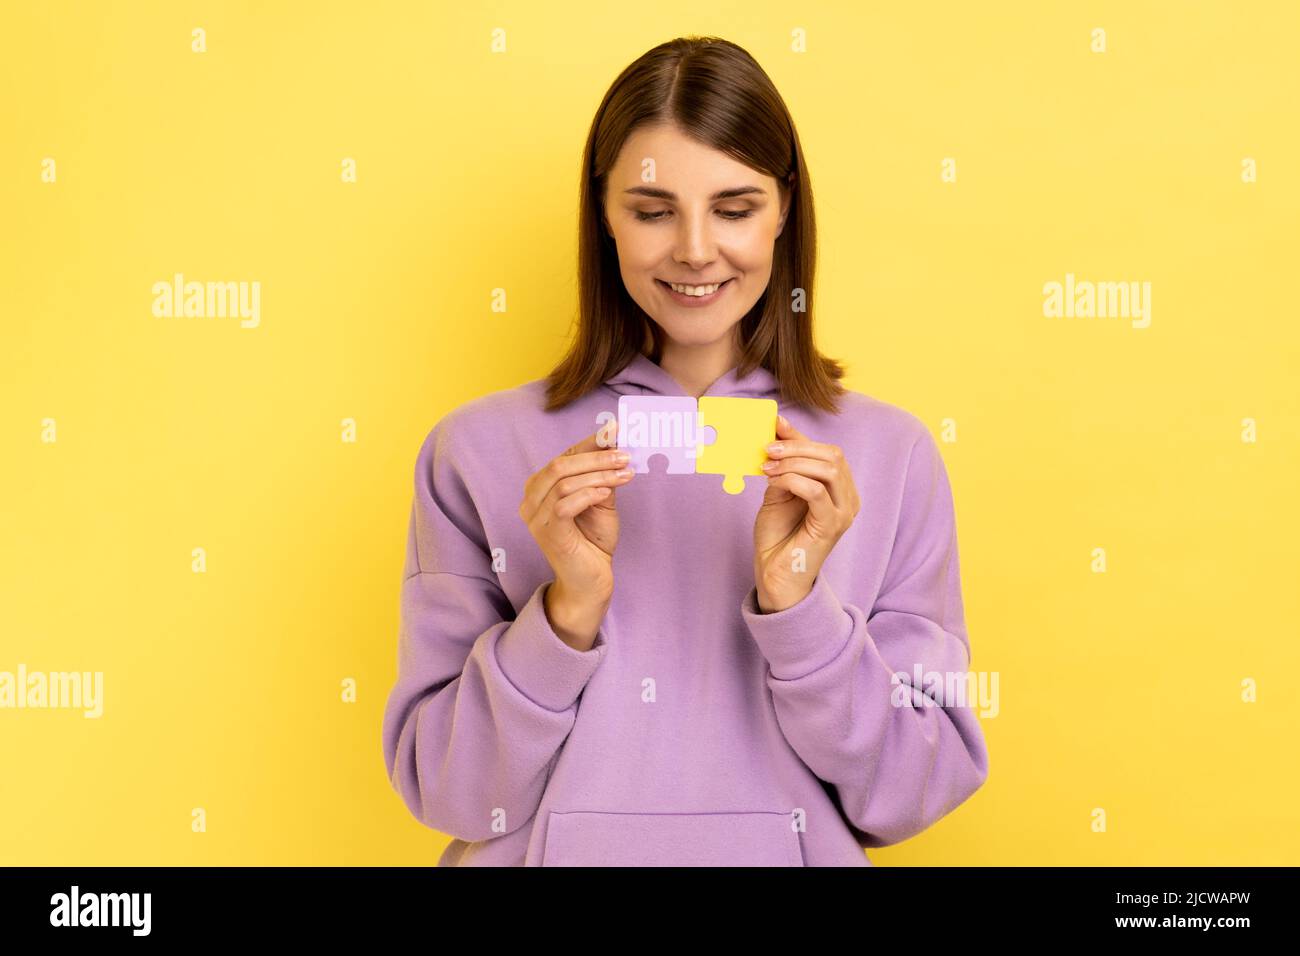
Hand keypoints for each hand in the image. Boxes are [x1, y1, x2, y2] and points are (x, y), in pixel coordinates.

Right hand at [519, 420, 633, 647]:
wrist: (591, 582)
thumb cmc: (593, 541)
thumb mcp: (600, 501)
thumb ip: (601, 476)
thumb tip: (614, 443)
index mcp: (540, 488)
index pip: (564, 456)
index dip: (590, 443)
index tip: (616, 431)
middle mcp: (531, 501)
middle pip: (561, 465)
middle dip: (596, 457)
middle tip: (625, 455)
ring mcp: (536, 518)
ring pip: (565, 482)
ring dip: (599, 474)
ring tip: (625, 473)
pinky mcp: (548, 533)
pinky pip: (565, 504)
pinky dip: (589, 493)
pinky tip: (608, 492)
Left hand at [753, 414, 859, 612]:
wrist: (774, 573)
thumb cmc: (778, 535)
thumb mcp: (779, 490)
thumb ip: (785, 464)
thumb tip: (778, 429)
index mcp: (840, 489)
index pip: (828, 452)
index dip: (801, 438)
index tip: (774, 427)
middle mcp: (849, 499)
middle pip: (833, 455)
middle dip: (798, 447)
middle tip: (768, 450)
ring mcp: (844, 513)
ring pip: (828, 469)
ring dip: (793, 463)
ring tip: (767, 468)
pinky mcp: (832, 526)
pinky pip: (816, 491)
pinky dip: (792, 480)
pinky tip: (774, 484)